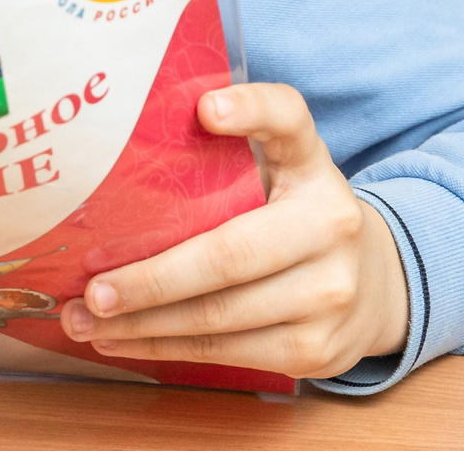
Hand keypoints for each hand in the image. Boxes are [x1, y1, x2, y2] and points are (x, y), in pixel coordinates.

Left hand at [63, 83, 407, 377]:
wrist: (377, 285)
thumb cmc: (298, 213)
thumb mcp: (284, 163)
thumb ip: (239, 137)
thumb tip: (146, 122)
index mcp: (314, 169)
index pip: (289, 122)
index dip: (251, 112)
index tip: (205, 110)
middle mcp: (330, 228)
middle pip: (228, 257)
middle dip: (152, 280)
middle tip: (92, 289)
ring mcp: (329, 296)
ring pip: (219, 318)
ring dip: (143, 325)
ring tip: (86, 320)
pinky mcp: (316, 351)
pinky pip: (228, 353)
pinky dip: (167, 349)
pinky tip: (125, 341)